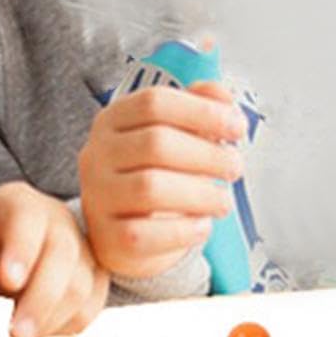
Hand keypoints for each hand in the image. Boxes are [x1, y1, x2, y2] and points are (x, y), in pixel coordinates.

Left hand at [0, 181, 107, 336]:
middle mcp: (56, 223)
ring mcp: (80, 252)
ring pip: (81, 285)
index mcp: (16, 205)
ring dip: (56, 318)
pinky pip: (91, 307)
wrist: (5, 245)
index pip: (26, 220)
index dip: (22, 249)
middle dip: (41, 299)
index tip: (9, 281)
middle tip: (16, 335)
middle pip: (62, 258)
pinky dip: (70, 327)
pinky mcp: (93, 280)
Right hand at [78, 83, 244, 280]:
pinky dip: (184, 231)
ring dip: (200, 194)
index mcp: (113, 120)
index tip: (237, 127)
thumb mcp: (173, 136)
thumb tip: (224, 98)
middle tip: (234, 168)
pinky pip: (146, 234)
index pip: (155, 102)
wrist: (123, 233)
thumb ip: (198, 111)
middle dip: (207, 155)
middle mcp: (98, 155)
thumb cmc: (153, 178)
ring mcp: (99, 197)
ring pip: (150, 188)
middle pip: (155, 143)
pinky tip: (202, 226)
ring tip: (223, 201)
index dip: (202, 112)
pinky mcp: (108, 238)